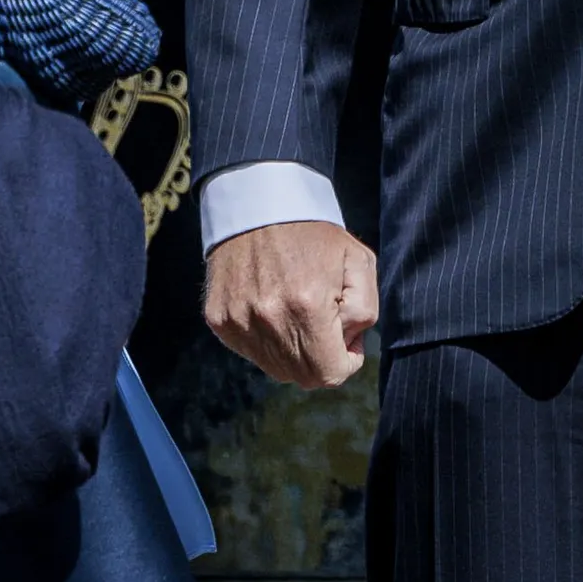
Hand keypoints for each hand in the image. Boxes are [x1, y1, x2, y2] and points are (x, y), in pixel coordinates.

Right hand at [205, 221, 378, 389]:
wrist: (256, 204)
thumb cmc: (314, 233)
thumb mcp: (359, 261)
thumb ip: (364, 311)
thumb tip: (347, 343)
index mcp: (307, 307)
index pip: (330, 374)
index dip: (347, 361)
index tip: (347, 338)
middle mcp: (268, 320)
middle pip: (302, 377)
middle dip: (321, 359)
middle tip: (325, 323)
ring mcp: (238, 322)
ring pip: (275, 368)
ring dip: (293, 350)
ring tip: (297, 310)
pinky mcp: (218, 319)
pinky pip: (250, 349)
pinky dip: (267, 338)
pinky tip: (272, 304)